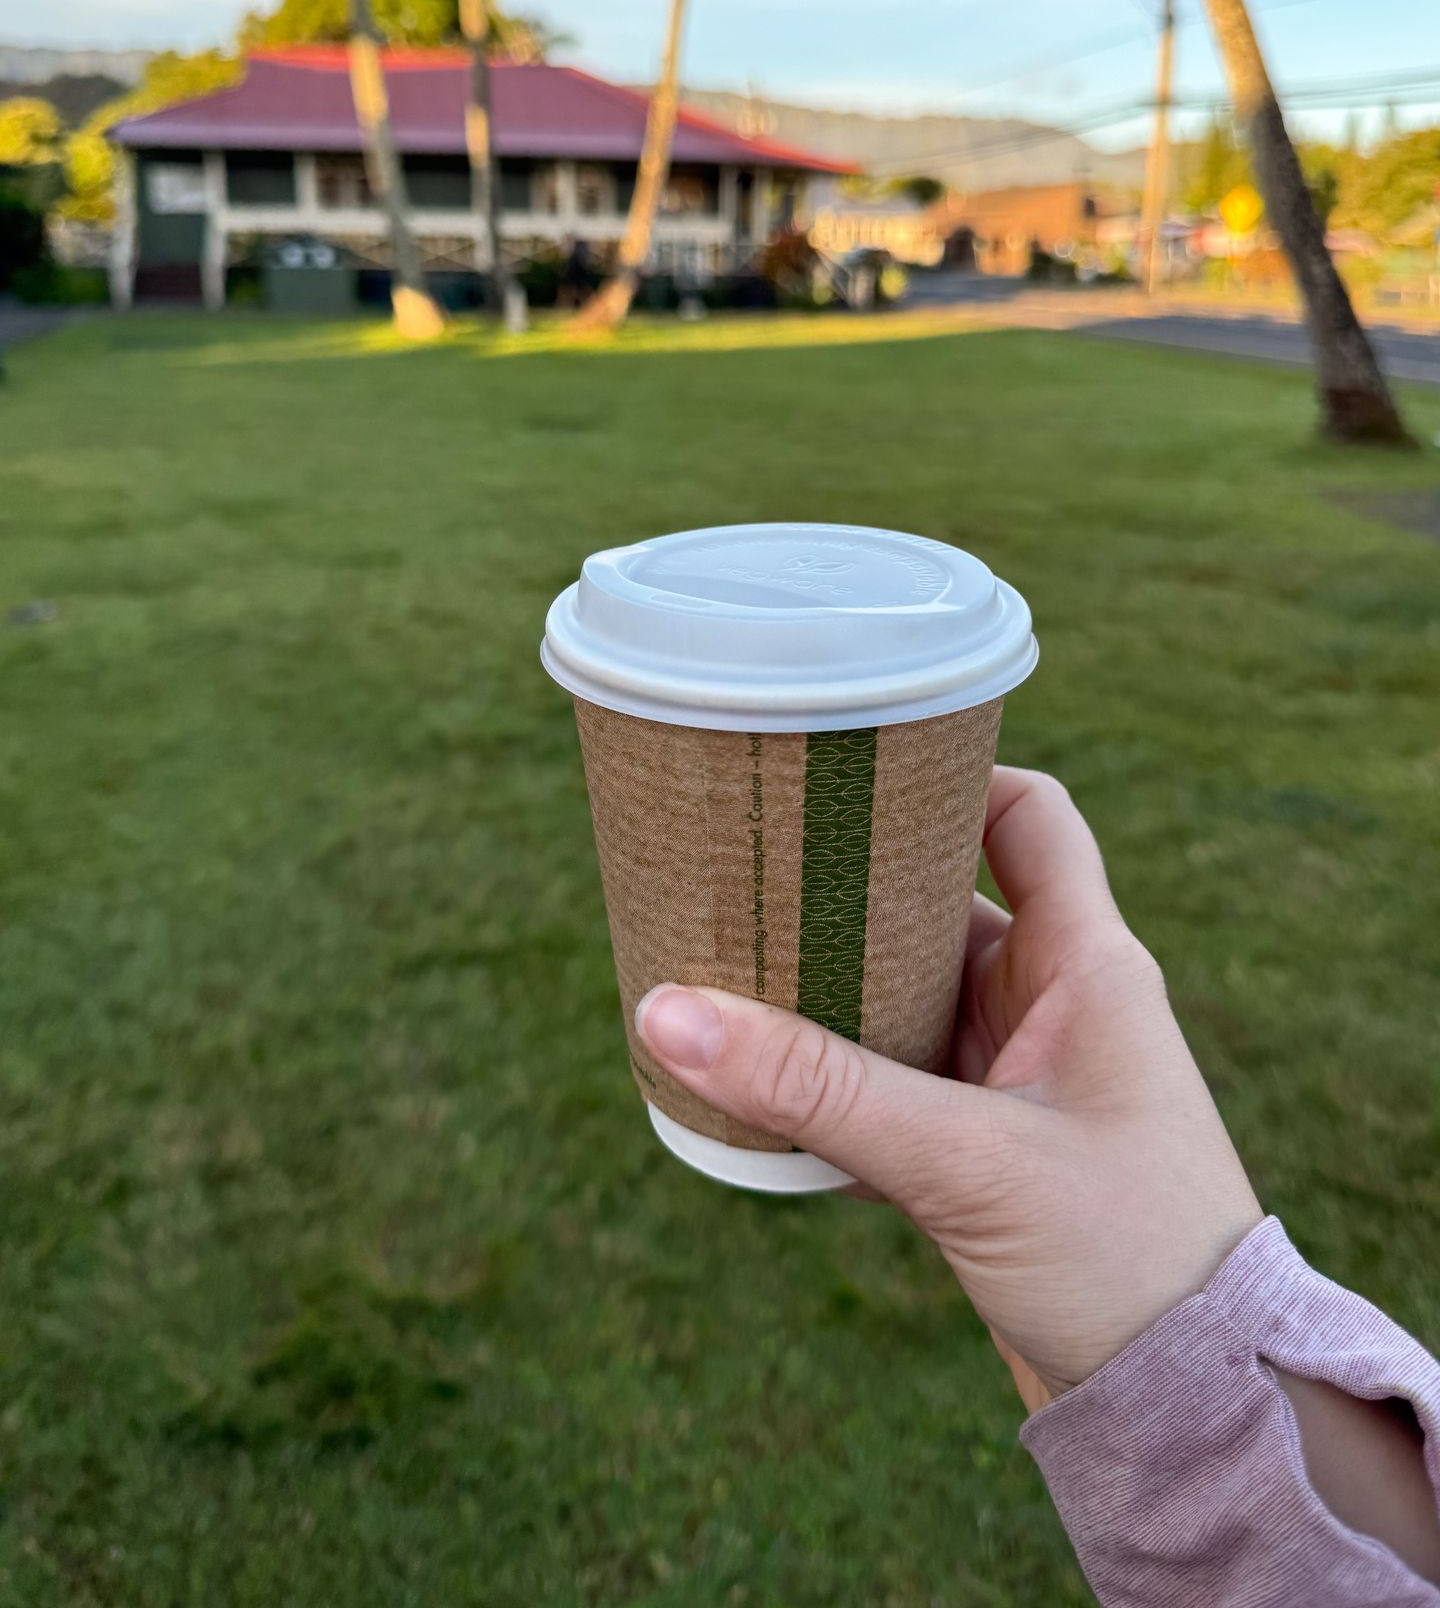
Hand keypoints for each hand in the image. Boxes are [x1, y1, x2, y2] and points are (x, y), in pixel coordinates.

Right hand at [635, 765, 1262, 1408]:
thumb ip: (818, 1090)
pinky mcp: (988, 1147)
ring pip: (908, 994)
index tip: (847, 761)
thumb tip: (667, 1013)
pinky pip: (895, 1078)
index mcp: (1085, 963)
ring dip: (830, 988)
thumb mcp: (964, 1160)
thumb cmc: (1125, 1261)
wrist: (1189, 1407)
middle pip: (940, 901)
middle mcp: (1052, 1002)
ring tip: (726, 964)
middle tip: (745, 866)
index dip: (949, 772)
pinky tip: (759, 1086)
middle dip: (846, 888)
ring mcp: (1018, 1075)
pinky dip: (833, 1076)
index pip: (1028, 816)